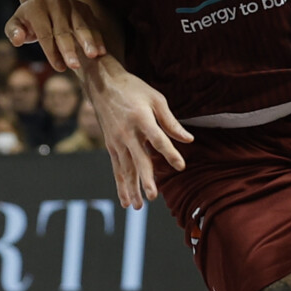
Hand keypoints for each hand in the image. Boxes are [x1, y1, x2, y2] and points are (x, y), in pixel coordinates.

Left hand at [4, 0, 105, 72]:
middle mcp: (55, 4)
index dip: (51, 51)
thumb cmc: (29, 20)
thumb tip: (18, 40)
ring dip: (88, 41)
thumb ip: (13, 32)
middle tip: (74, 65)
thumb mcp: (15, 23)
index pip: (45, 33)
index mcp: (37, 9)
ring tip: (94, 55)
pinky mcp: (84, 8)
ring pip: (81, 25)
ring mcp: (72, 4)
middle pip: (63, 29)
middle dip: (69, 48)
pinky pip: (92, 24)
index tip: (59, 68)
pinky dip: (97, 37)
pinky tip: (102, 51)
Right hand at [90, 66, 192, 209]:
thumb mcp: (156, 99)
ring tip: (139, 206)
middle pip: (138, 158)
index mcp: (141, 118)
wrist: (102, 84)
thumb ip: (171, 122)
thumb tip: (188, 140)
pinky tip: (126, 201)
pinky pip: (117, 169)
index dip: (170, 153)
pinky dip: (121, 185)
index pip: (158, 139)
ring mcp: (116, 141)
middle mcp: (127, 133)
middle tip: (153, 196)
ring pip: (125, 168)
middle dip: (145, 178)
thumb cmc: (134, 89)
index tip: (180, 166)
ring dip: (131, 188)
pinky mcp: (110, 146)